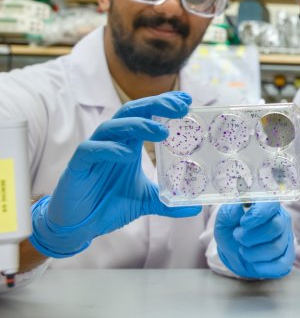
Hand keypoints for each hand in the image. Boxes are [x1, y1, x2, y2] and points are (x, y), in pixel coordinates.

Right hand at [29, 92, 200, 257]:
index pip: (146, 114)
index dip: (164, 104)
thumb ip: (168, 202)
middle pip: (132, 112)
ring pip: (112, 127)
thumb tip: (194, 209)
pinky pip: (91, 150)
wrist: (79, 225)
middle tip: (179, 108)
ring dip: (137, 125)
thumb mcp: (145, 201)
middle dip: (156, 106)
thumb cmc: (108, 204)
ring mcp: (94, 151)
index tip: (187, 101)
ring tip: (162, 131)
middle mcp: (112, 142)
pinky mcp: (77, 165)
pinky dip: (108, 149)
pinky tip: (126, 153)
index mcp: (128, 143)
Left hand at [215, 202, 293, 278]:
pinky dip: (262, 267)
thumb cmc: (232, 230)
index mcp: (268, 205)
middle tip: (238, 237)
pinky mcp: (288, 256)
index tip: (243, 223)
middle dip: (251, 236)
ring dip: (253, 253)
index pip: (271, 204)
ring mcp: (287, 238)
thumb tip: (237, 207)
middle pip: (275, 227)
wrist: (234, 251)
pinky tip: (253, 262)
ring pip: (276, 247)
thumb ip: (229, 212)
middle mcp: (282, 219)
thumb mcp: (224, 219)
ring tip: (243, 250)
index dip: (258, 214)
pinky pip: (281, 264)